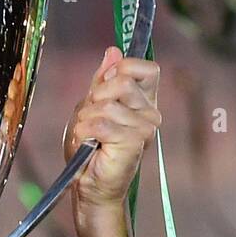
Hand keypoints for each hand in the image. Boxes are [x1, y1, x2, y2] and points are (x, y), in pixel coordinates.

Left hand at [63, 47, 160, 207]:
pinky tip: (88, 144)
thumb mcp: (91, 106)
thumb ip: (103, 79)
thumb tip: (113, 51)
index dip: (121, 70)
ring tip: (89, 136)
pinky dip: (85, 132)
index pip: (146, 68)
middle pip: (122, 81)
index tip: (104, 87)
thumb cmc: (90, 149)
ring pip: (107, 104)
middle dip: (95, 97)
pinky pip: (101, 123)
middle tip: (91, 120)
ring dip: (87, 120)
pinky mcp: (135, 142)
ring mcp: (146, 128)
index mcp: (144, 100)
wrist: (89, 185)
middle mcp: (151, 112)